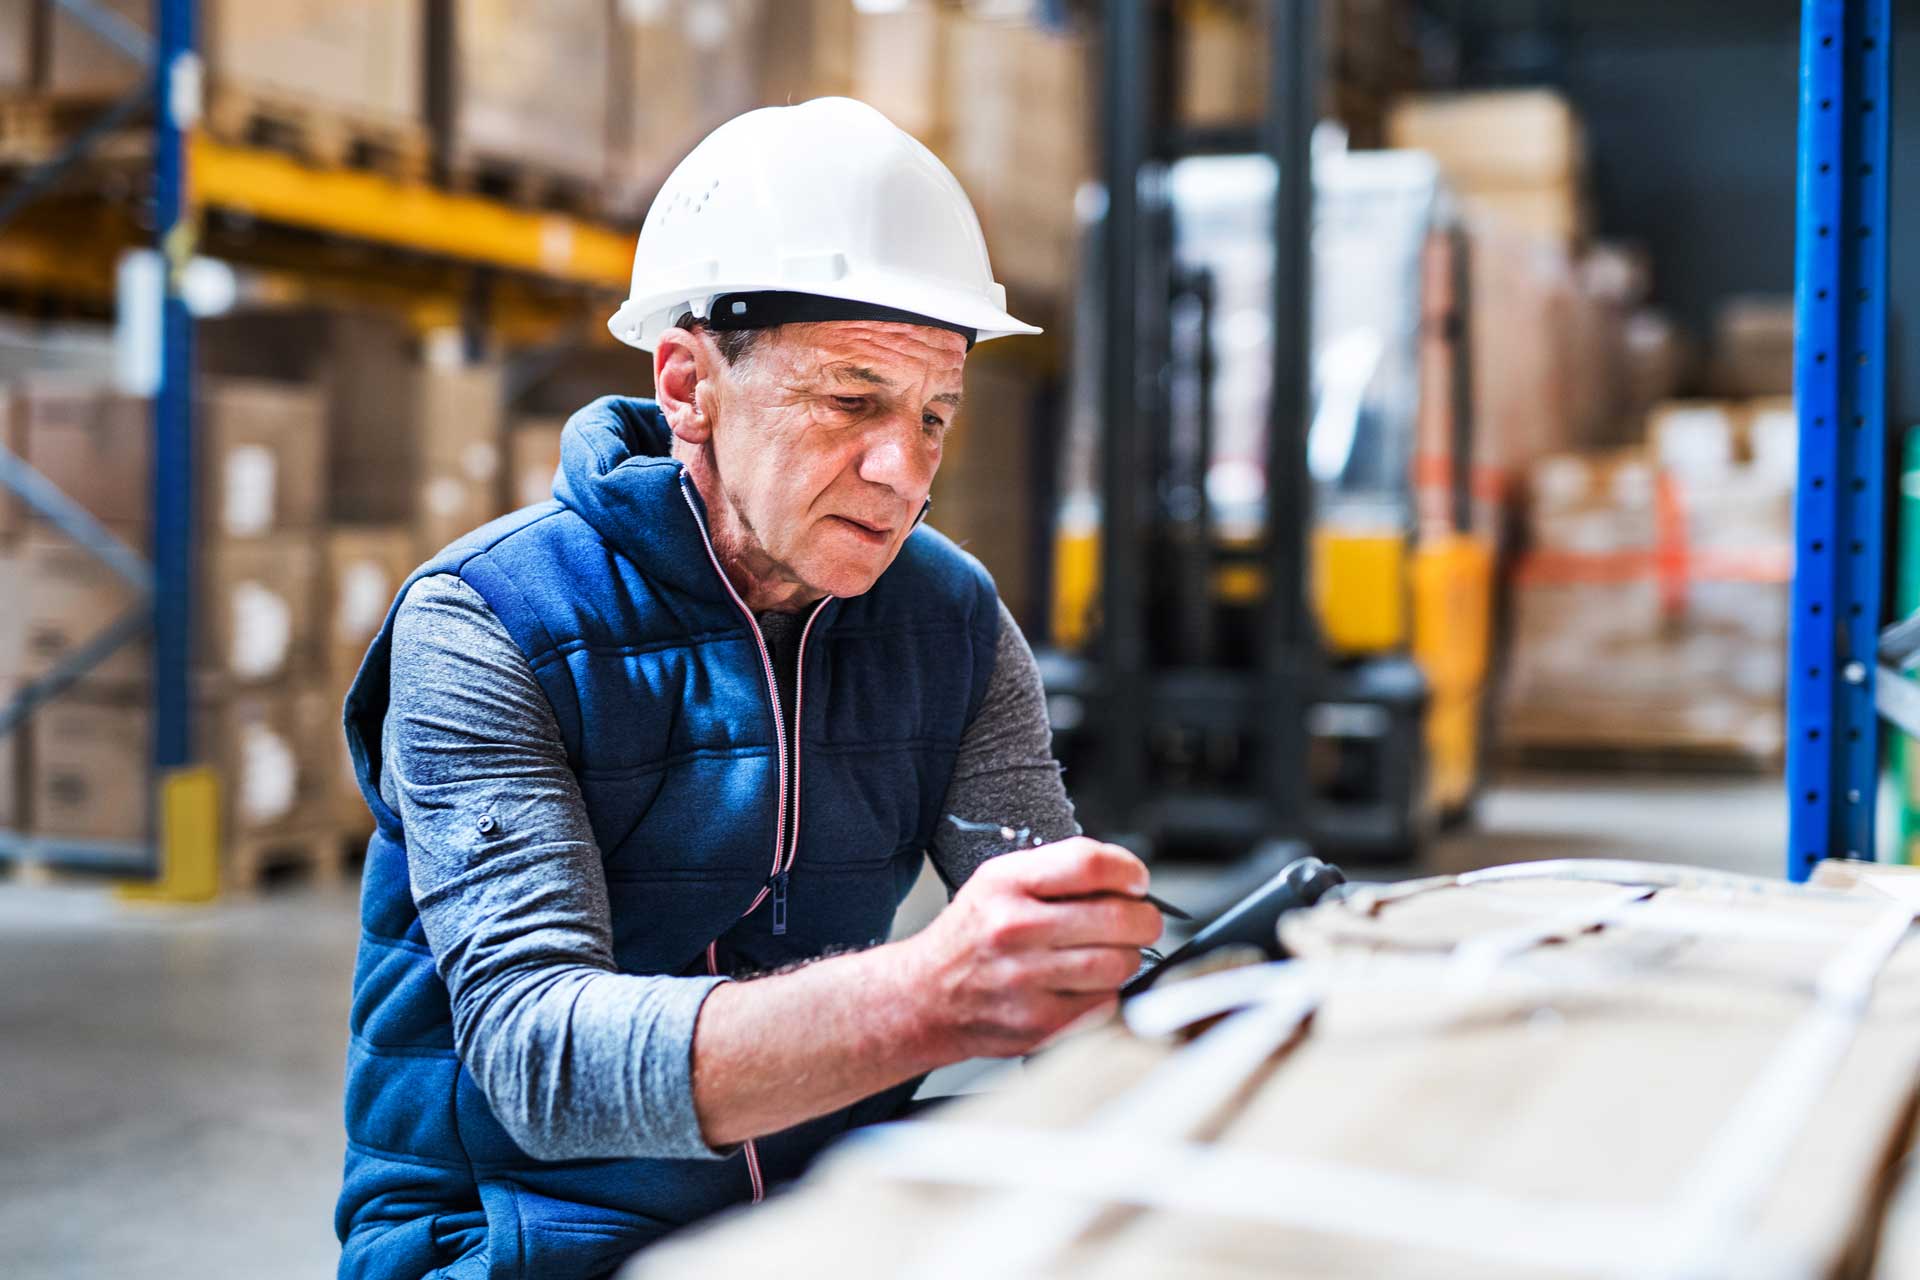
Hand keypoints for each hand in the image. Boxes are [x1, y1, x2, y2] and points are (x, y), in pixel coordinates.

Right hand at [900, 837, 1163, 1058]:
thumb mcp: (998, 882)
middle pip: (1117, 917)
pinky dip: (1107, 993)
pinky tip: (1084, 985)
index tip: (1136, 881)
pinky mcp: (1039, 1024)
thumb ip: (1059, 872)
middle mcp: (1014, 929)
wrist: (925, 999)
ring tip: (1109, 953)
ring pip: (1119, 964)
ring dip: (1127, 958)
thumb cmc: (971, 937)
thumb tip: (1127, 880)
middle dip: (1143, 919)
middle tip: (1140, 921)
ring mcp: (1026, 981)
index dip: (1129, 871)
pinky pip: (1105, 1003)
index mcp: (1006, 885)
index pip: (1090, 864)